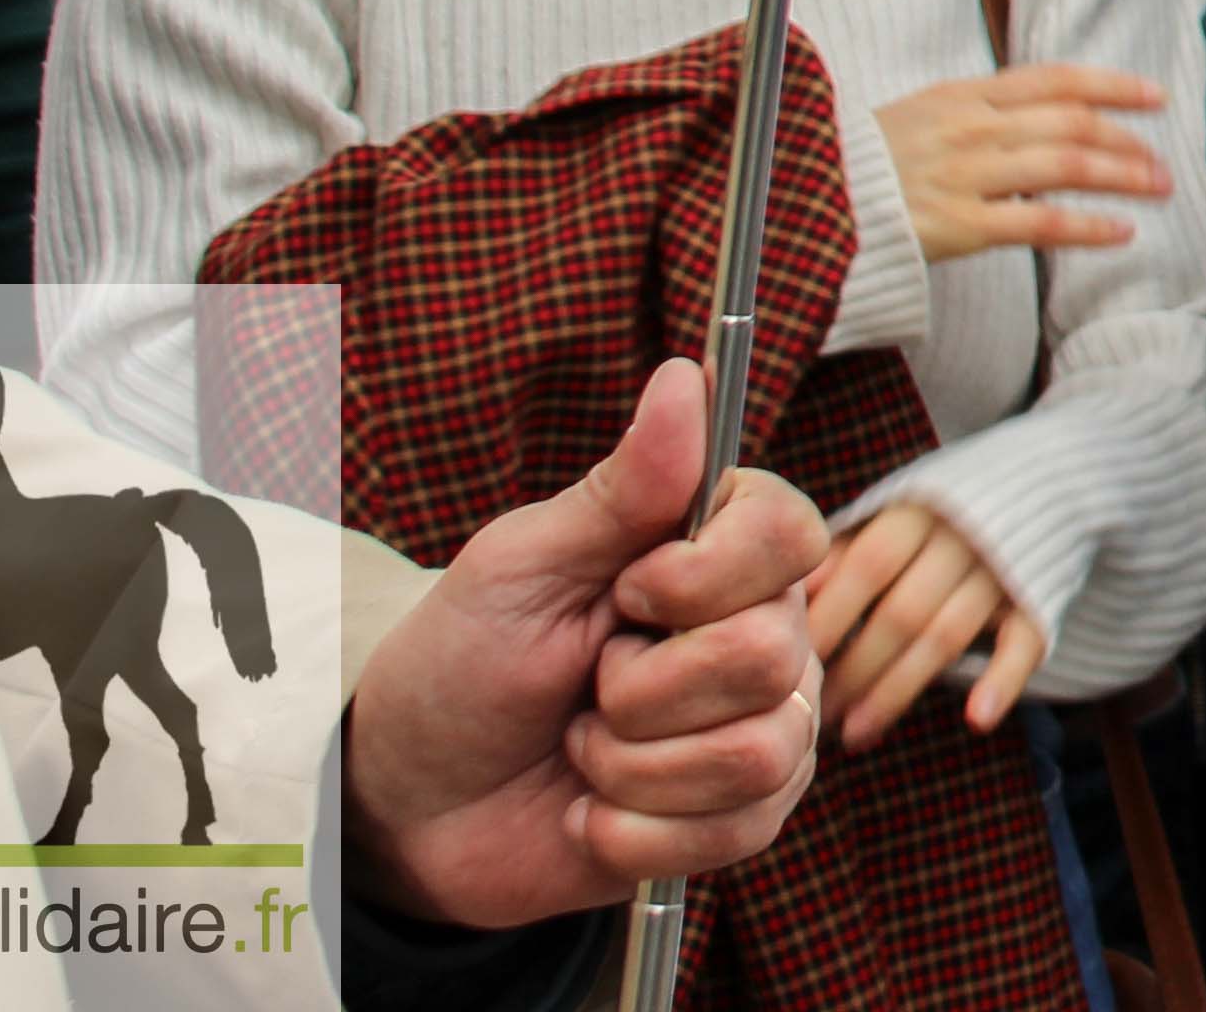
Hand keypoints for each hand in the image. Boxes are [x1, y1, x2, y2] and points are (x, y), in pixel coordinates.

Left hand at [342, 357, 829, 928]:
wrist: (413, 801)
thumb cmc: (461, 663)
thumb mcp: (521, 566)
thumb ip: (620, 486)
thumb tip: (688, 375)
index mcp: (718, 552)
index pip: (791, 533)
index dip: (705, 573)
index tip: (626, 588)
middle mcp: (765, 632)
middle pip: (770, 652)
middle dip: (642, 686)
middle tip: (587, 681)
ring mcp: (765, 730)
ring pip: (757, 751)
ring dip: (632, 763)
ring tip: (585, 747)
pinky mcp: (743, 819)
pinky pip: (733, 830)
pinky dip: (632, 830)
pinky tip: (594, 810)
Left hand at [803, 498, 1045, 749]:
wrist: (1045, 487)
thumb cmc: (937, 517)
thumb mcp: (889, 515)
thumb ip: (841, 552)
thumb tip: (780, 601)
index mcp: (917, 510)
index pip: (866, 567)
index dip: (828, 620)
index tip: (792, 667)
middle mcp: (962, 536)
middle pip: (902, 610)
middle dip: (854, 670)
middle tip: (816, 716)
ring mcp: (1004, 569)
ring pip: (947, 635)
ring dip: (898, 690)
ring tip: (856, 735)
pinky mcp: (1040, 600)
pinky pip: (1024, 642)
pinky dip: (1002, 680)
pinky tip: (976, 719)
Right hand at [877, 63, 1166, 260]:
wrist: (804, 203)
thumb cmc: (867, 164)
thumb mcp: (922, 115)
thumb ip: (980, 111)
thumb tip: (1044, 115)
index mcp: (964, 95)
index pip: (1055, 79)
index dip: (1112, 85)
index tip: (1154, 96)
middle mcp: (971, 127)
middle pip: (1072, 123)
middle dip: (1126, 139)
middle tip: (1163, 161)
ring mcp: (965, 174)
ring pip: (1065, 165)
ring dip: (1121, 176)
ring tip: (1157, 188)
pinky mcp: (958, 225)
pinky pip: (1038, 222)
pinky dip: (1087, 227)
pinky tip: (1120, 232)